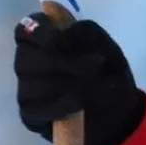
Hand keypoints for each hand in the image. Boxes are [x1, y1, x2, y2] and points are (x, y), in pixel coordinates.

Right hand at [13, 15, 145, 144]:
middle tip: (95, 67)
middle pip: (25, 57)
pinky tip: (80, 105)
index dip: (38, 32)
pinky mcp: (31, 115)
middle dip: (62, 62)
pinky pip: (36, 110)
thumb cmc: (107, 72)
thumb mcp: (105, 47)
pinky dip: (62, 106)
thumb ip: (86, 33)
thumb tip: (67, 31)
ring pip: (31, 84)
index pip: (24, 30)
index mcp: (42, 40)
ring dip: (68, 85)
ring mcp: (27, 90)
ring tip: (95, 88)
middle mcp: (28, 63)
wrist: (120, 111)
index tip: (60, 39)